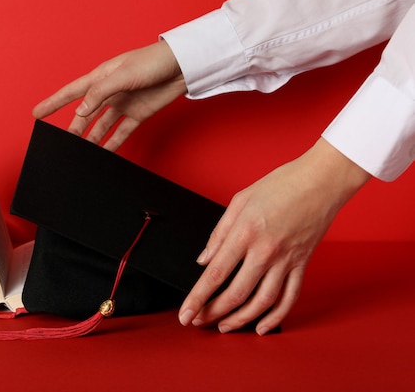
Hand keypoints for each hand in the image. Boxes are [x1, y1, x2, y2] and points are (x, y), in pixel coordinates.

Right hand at [33, 40, 186, 150]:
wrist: (181, 67)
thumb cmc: (152, 62)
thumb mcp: (122, 75)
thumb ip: (99, 93)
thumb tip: (81, 111)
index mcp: (101, 77)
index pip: (71, 92)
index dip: (53, 102)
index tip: (37, 113)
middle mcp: (109, 92)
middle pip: (85, 114)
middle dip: (72, 129)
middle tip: (61, 144)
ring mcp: (123, 104)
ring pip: (100, 126)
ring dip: (91, 139)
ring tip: (80, 154)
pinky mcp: (137, 115)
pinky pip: (120, 133)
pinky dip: (112, 144)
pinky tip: (103, 154)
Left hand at [179, 138, 370, 334]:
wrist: (322, 180)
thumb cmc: (281, 184)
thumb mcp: (239, 201)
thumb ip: (219, 233)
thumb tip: (204, 259)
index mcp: (245, 233)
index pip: (215, 274)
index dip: (197, 298)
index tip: (186, 315)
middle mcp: (265, 251)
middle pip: (235, 294)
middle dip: (213, 313)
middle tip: (199, 321)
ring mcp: (286, 260)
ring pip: (262, 302)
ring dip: (241, 320)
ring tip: (225, 327)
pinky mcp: (302, 264)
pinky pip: (289, 298)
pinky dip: (276, 317)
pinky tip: (262, 326)